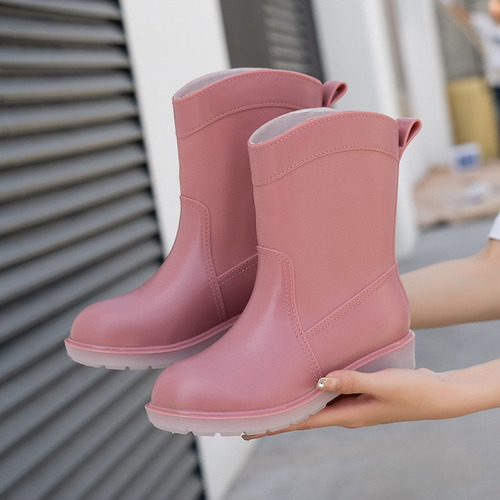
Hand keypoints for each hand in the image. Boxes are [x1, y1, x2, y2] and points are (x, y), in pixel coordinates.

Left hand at [242, 366, 487, 439]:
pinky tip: (308, 377)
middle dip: (279, 415)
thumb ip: (351, 381)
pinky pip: (332, 390)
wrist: (438, 394)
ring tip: (272, 395)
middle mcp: (345, 411)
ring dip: (296, 400)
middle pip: (305, 415)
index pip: (303, 422)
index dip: (276, 425)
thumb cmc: (413, 392)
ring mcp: (353, 403)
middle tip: (251, 412)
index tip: (250, 429)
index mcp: (347, 415)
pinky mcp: (360, 391)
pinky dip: (316, 387)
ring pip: (317, 402)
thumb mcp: (381, 385)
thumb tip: (319, 382)